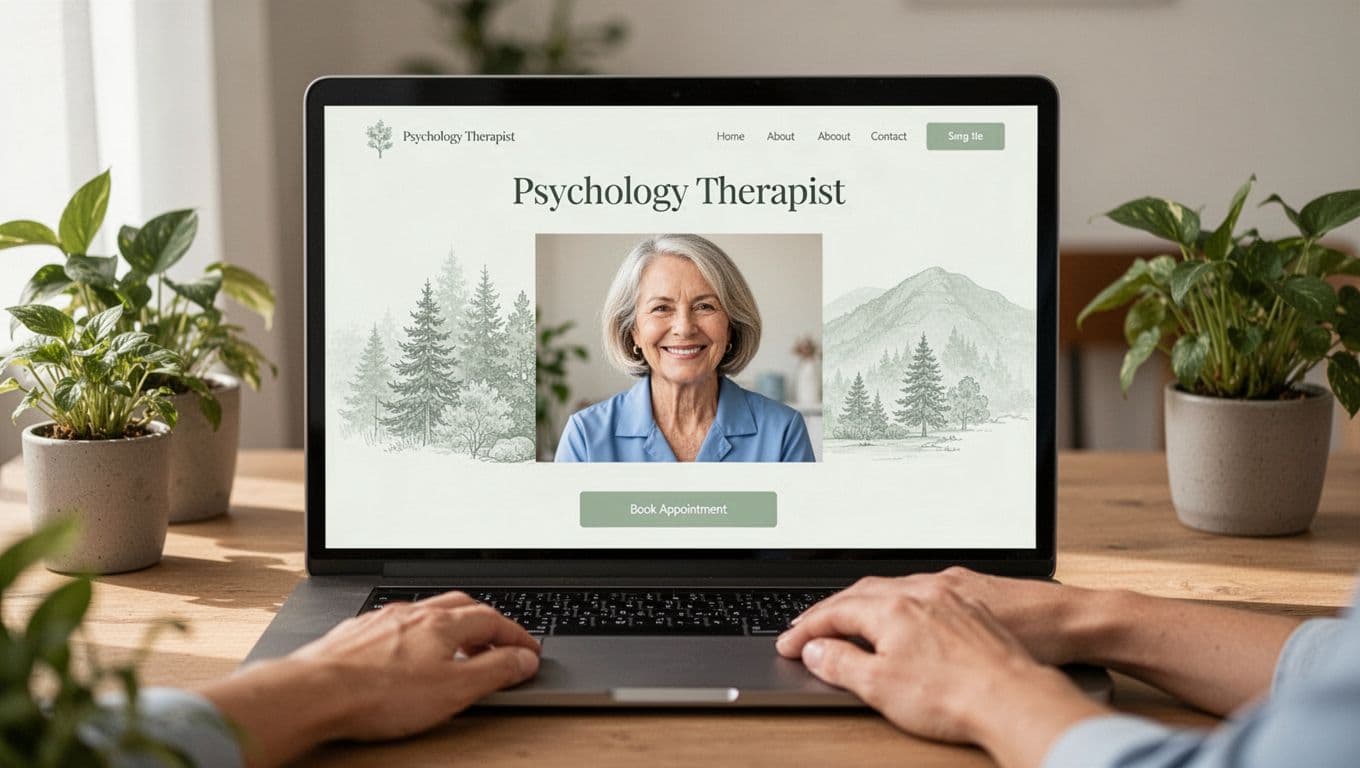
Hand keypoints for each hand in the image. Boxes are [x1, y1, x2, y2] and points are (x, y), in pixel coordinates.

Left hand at [201, 591, 540, 766]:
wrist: (314, 692)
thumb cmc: (379, 694)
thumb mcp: (453, 691)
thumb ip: (494, 672)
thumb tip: (524, 660)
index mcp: (441, 624)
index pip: (492, 620)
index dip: (515, 635)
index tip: (528, 650)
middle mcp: (412, 614)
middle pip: (461, 606)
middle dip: (486, 622)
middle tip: (499, 641)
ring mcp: (381, 621)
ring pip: (426, 612)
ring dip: (450, 625)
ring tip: (457, 646)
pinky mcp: (356, 634)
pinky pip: (395, 623)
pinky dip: (414, 633)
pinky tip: (407, 650)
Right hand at [775, 574, 1107, 765]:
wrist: (1014, 698)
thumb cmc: (953, 694)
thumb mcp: (880, 686)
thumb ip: (840, 663)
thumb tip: (815, 650)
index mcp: (891, 609)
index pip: (834, 613)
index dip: (806, 629)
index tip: (789, 643)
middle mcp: (918, 594)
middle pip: (861, 594)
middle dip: (831, 610)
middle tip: (809, 627)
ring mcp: (948, 598)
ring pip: (895, 590)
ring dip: (866, 603)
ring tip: (851, 619)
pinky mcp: (972, 610)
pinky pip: (925, 595)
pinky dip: (901, 604)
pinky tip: (904, 617)